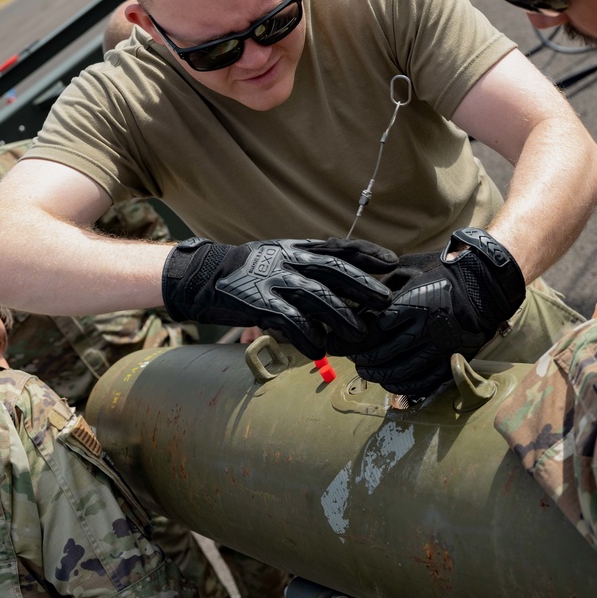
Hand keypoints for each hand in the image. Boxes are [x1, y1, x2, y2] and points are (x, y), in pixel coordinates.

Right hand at [161, 237, 397, 358]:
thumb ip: (309, 263)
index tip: (392, 262)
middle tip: (386, 302)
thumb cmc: (248, 270)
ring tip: (359, 336)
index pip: (339, 247)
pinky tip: (319, 350)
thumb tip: (344, 278)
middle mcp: (289, 260)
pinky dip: (308, 338)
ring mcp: (274, 281)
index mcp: (297, 248)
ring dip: (341, 319)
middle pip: (335, 271)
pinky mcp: (259, 303)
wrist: (204, 276)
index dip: (367, 252)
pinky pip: (290, 322)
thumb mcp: (280, 256)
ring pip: (317, 298)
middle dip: (363, 287)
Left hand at [329, 228, 525, 396]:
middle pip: (381, 354)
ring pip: (398, 372)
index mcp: (411, 306)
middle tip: (352, 359)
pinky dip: (401, 386)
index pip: (372, 331)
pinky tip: (390, 383)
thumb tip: (356, 310)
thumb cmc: (440, 279)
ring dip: (377, 375)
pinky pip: (421, 382)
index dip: (352, 340)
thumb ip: (383, 293)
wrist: (481, 288)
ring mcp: (438, 349)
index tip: (339, 343)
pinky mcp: (449, 361)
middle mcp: (424, 330)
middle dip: (361, 359)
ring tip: (367, 372)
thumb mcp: (408, 276)